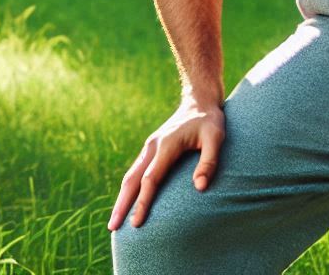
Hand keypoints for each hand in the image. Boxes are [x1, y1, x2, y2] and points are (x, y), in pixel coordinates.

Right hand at [108, 99, 225, 231]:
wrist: (199, 100)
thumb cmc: (209, 121)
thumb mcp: (216, 138)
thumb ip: (209, 162)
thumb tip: (199, 188)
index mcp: (166, 145)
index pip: (150, 179)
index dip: (143, 202)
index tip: (136, 223)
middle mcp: (153, 146)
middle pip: (132, 179)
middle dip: (122, 204)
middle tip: (112, 227)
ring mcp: (150, 146)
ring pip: (130, 175)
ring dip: (122, 198)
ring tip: (115, 221)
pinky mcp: (151, 148)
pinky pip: (136, 171)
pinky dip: (129, 188)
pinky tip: (127, 201)